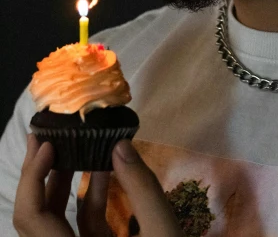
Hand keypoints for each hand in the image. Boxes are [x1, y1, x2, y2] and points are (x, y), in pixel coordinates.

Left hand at [14, 134, 183, 236]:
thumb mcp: (162, 232)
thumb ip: (142, 187)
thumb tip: (120, 145)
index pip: (31, 218)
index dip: (32, 178)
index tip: (47, 144)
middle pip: (36, 218)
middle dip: (40, 173)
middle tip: (45, 134)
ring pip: (56, 222)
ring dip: (62, 183)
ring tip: (69, 145)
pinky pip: (80, 228)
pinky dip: (87, 198)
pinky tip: (102, 171)